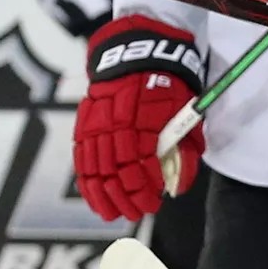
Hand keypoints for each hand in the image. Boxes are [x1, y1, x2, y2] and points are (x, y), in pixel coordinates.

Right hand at [74, 16, 204, 221]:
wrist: (138, 55)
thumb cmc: (168, 87)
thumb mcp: (186, 114)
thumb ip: (184, 150)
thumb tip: (177, 187)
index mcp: (144, 119)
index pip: (141, 163)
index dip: (145, 188)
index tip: (154, 203)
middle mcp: (116, 122)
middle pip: (116, 170)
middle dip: (126, 197)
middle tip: (136, 213)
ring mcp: (96, 123)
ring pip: (95, 167)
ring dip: (103, 195)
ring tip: (112, 214)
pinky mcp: (84, 123)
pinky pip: (81, 157)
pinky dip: (86, 180)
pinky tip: (93, 197)